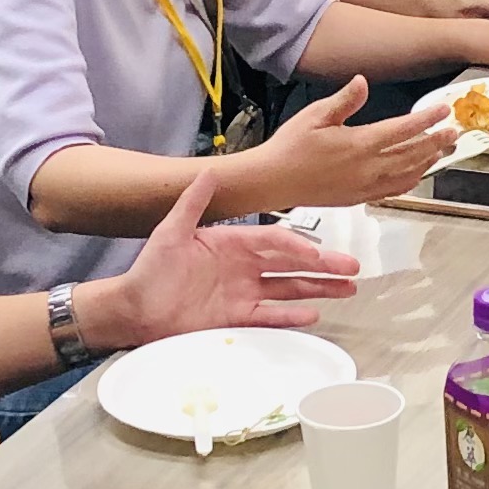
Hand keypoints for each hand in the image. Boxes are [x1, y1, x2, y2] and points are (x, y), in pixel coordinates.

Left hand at [93, 171, 363, 343]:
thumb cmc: (151, 269)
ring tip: (348, 290)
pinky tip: (315, 313)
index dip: (300, 246)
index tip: (321, 254)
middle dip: (324, 267)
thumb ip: (193, 202)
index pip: (276, 241)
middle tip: (354, 270)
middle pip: (292, 265)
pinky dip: (292, 316)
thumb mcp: (171, 230)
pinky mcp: (237, 318)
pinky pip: (271, 316)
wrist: (134, 309)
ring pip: (289, 290)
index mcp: (233, 242)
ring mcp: (243, 293)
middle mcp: (244, 267)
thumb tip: (212, 170)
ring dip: (318, 288)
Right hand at [254, 74, 460, 209]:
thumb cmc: (289, 147)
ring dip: (428, 162)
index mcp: (359, 144)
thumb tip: (362, 82)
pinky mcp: (358, 197)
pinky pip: (393, 190)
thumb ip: (344, 100)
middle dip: (436, 142)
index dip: (427, 119)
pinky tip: (416, 174)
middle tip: (454, 132)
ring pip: (407, 174)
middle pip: (413, 154)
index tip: (443, 111)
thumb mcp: (315, 115)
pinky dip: (410, 180)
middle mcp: (367, 168)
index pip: (403, 129)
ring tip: (442, 151)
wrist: (272, 182)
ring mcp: (364, 186)